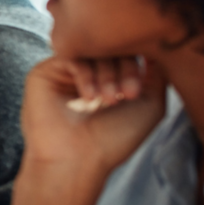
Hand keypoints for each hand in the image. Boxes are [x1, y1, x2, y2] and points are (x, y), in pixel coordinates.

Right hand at [21, 55, 167, 178]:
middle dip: (123, 68)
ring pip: (91, 49)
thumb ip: (158, 72)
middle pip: (111, 46)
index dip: (137, 63)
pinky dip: (86, 73)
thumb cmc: (114, 140)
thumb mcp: (151, 105)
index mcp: (112, 80)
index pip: (128, 51)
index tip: (136, 93)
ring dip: (106, 73)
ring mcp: (66, 73)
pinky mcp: (45, 73)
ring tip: (108, 100)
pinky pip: (70, 55)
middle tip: (126, 95)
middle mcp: (89, 73)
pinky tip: (89, 97)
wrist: (77, 161)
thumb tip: (157, 44)